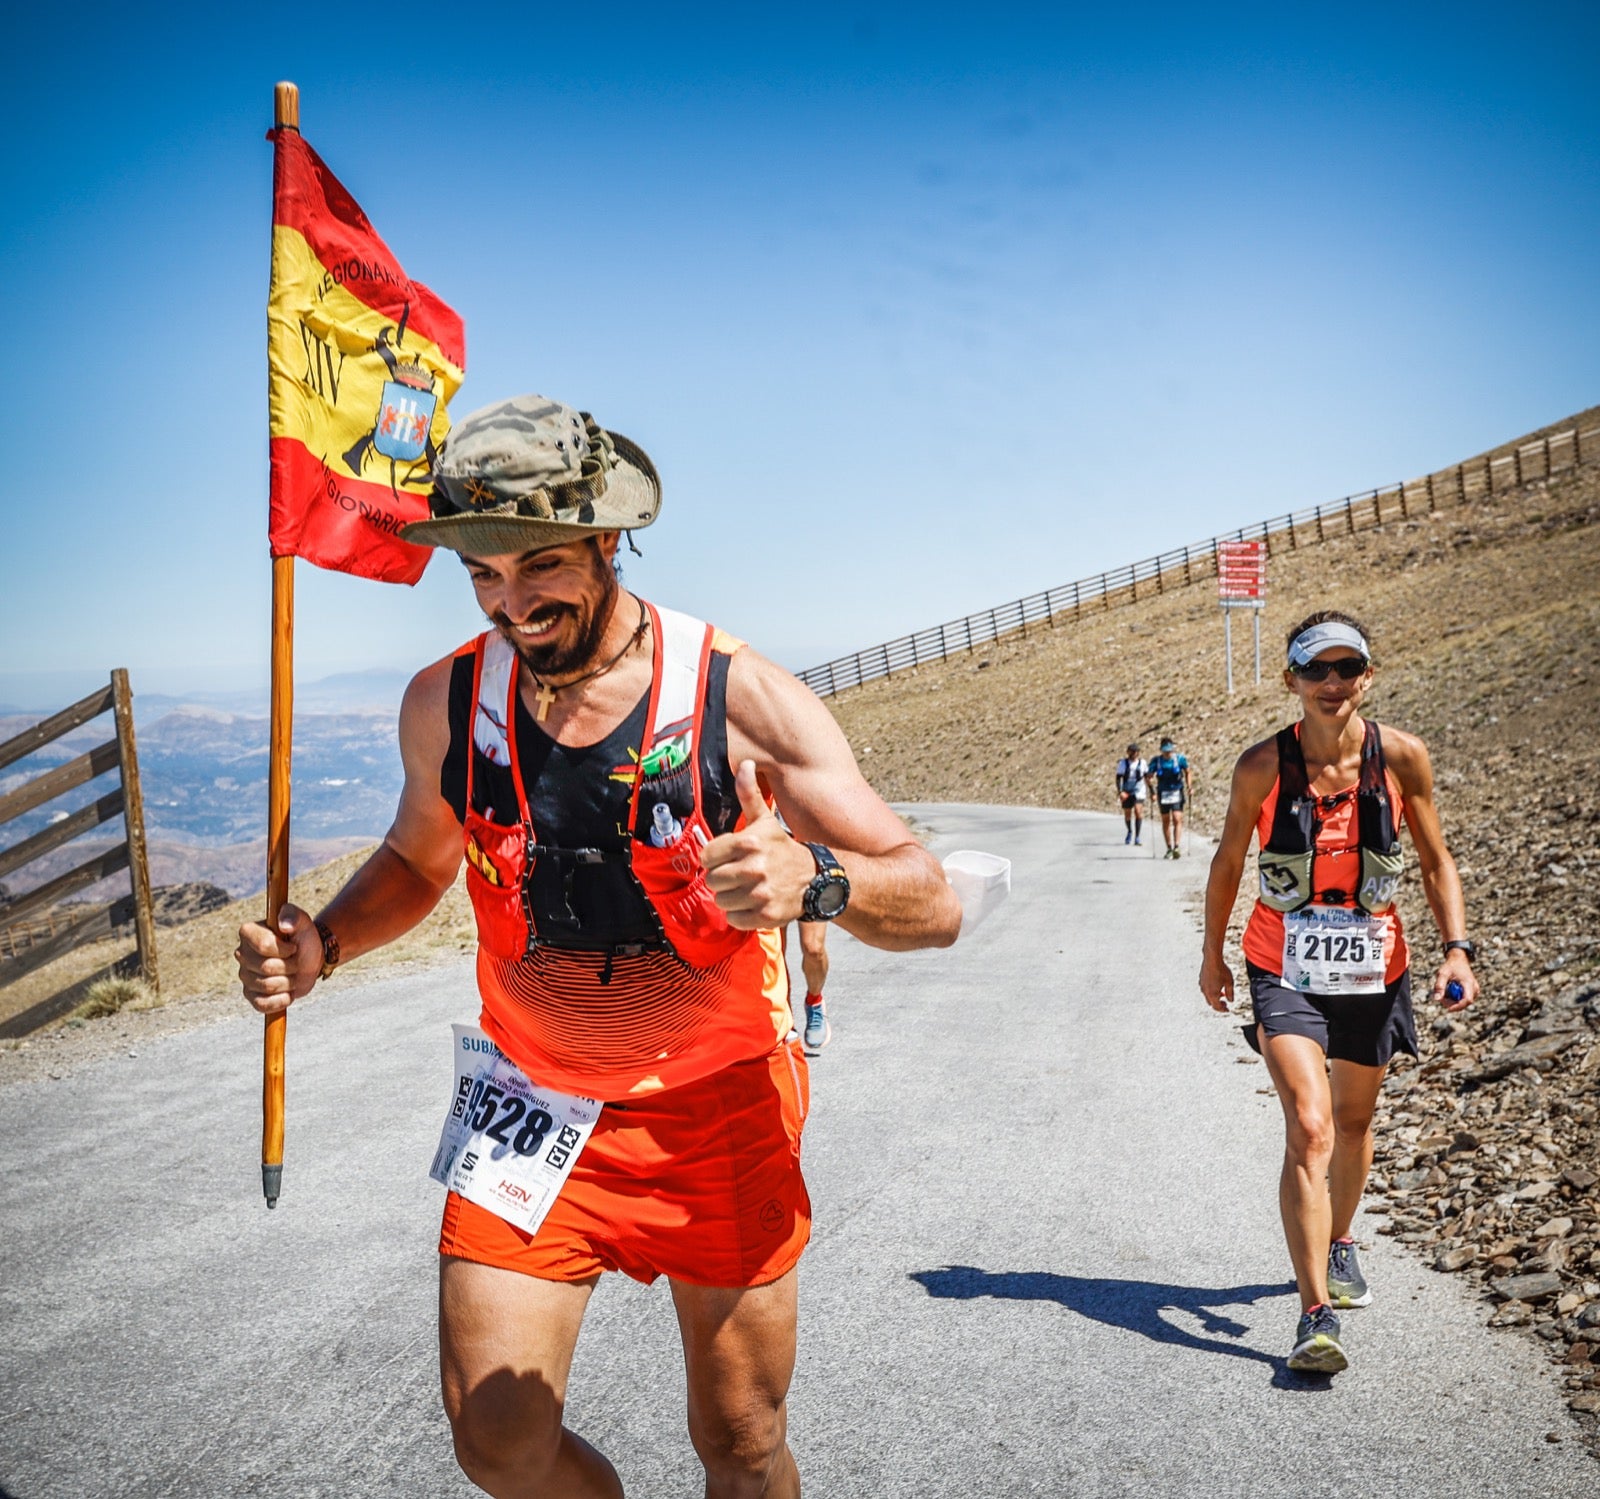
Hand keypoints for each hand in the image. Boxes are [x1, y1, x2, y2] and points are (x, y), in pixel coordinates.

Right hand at [237, 903, 320, 1014]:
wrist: (310, 958)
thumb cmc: (303, 936)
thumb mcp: (302, 921)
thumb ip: (293, 915)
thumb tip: (284, 924)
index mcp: (249, 933)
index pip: (264, 946)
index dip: (285, 949)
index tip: (294, 946)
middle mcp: (242, 954)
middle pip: (267, 968)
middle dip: (290, 966)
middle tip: (295, 960)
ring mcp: (245, 976)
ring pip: (268, 986)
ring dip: (289, 981)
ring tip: (292, 972)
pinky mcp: (251, 995)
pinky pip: (262, 1004)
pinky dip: (281, 1000)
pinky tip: (288, 991)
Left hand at [700, 761, 815, 928]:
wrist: (814, 879)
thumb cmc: (782, 848)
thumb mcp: (765, 820)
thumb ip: (748, 794)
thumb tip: (744, 763)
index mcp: (749, 842)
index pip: (707, 857)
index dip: (715, 859)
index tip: (729, 858)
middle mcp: (754, 867)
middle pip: (713, 880)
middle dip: (723, 879)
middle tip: (740, 875)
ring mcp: (761, 893)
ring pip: (722, 901)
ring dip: (731, 898)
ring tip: (747, 889)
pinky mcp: (766, 916)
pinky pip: (734, 919)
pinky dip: (740, 915)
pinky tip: (754, 904)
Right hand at [1198, 952, 1233, 1011]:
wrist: (1212, 959)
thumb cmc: (1222, 970)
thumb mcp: (1230, 983)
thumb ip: (1230, 993)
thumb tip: (1231, 1000)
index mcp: (1212, 994)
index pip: (1217, 1007)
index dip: (1223, 1010)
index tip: (1228, 1009)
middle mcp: (1205, 991)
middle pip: (1211, 1003)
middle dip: (1218, 1004)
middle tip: (1225, 1003)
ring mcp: (1202, 985)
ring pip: (1207, 996)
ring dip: (1214, 997)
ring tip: (1222, 993)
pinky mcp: (1201, 979)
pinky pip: (1205, 989)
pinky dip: (1211, 991)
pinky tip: (1216, 985)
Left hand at [1432, 951, 1476, 1011]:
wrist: (1458, 960)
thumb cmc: (1450, 966)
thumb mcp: (1442, 974)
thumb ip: (1439, 986)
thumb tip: (1436, 999)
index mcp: (1469, 983)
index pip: (1467, 1000)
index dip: (1458, 1006)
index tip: (1447, 1009)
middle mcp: (1474, 988)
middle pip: (1464, 1003)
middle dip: (1452, 1003)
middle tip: (1441, 996)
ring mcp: (1474, 991)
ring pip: (1463, 1002)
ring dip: (1453, 1000)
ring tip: (1446, 989)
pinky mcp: (1472, 992)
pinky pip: (1463, 999)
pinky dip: (1455, 997)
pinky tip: (1450, 990)